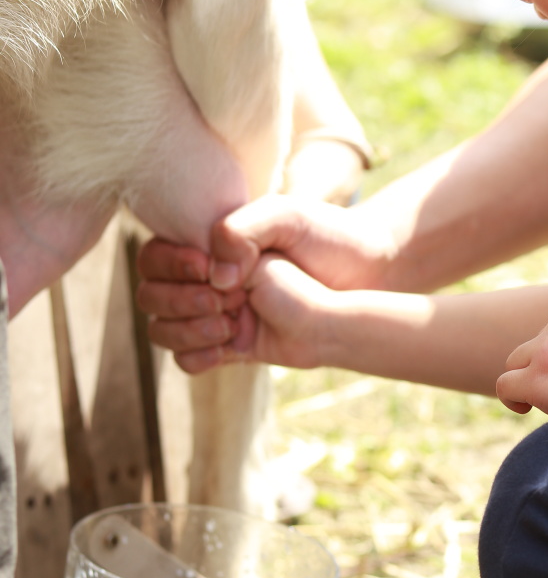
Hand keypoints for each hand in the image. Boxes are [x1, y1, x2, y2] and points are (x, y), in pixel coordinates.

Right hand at [136, 197, 391, 371]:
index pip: (153, 257)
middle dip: (180, 301)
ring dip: (186, 331)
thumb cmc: (327, 237)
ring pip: (163, 330)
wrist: (368, 276)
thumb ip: (241, 230)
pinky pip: (189, 360)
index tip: (210, 267)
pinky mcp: (235, 345)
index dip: (171, 265)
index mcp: (207, 244)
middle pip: (150, 296)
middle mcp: (205, 279)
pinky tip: (229, 347)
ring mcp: (216, 313)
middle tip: (228, 300)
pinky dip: (197, 357)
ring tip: (231, 325)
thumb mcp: (286, 216)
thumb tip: (214, 274)